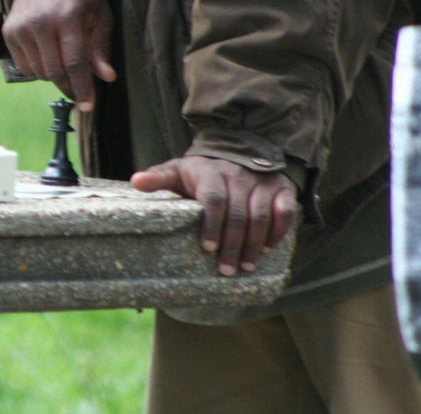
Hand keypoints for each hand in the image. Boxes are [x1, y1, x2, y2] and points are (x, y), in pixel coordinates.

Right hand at [2, 0, 115, 111]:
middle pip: (55, 72)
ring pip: (39, 72)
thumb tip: (106, 77)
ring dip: (55, 77)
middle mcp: (41, 22)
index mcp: (68, 16)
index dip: (83, 87)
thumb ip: (101, 45)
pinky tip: (50, 55)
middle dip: (70, 88)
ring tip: (67, 65)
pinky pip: (25, 65)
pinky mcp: (9, 31)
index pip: (75, 62)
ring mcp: (21, 27)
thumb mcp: (99, 10)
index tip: (88, 105)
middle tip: (80, 93)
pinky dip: (39, 69)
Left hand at [130, 156, 296, 276]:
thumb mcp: (177, 170)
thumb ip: (159, 178)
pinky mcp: (281, 187)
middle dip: (232, 244)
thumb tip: (136, 182)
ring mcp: (262, 181)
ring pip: (260, 215)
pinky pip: (284, 211)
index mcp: (210, 171)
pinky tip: (268, 248)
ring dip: (254, 244)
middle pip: (238, 213)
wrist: (238, 151)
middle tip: (226, 270)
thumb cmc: (201, 171)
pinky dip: (278, 230)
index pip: (213, 199)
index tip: (206, 248)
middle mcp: (238, 174)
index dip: (211, 224)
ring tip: (245, 267)